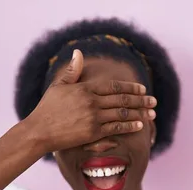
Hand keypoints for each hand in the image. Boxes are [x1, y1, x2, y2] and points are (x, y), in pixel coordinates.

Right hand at [25, 49, 156, 152]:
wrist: (39, 131)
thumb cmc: (47, 109)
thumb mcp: (58, 86)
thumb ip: (72, 71)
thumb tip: (78, 53)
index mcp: (85, 88)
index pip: (114, 86)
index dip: (130, 87)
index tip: (142, 89)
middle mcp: (92, 102)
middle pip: (122, 99)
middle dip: (141, 100)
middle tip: (153, 101)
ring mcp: (93, 118)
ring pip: (122, 113)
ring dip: (139, 113)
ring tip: (151, 114)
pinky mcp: (92, 133)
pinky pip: (116, 128)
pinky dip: (129, 126)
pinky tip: (140, 126)